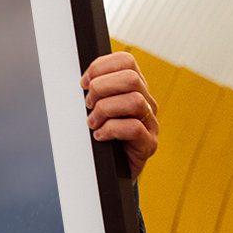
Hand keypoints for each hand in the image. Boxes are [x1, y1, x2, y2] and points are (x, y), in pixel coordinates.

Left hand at [81, 52, 158, 179]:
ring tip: (93, 122)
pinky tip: (100, 136)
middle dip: (101, 88)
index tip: (84, 83)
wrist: (111, 171)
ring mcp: (150, 123)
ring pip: (134, 101)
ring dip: (105, 110)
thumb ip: (94, 91)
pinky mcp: (149, 144)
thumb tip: (81, 81)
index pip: (125, 61)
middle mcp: (146, 102)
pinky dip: (110, 130)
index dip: (100, 67)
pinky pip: (134, 128)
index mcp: (134, 88)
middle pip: (130, 78)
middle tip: (88, 104)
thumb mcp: (96, 108)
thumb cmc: (102, 135)